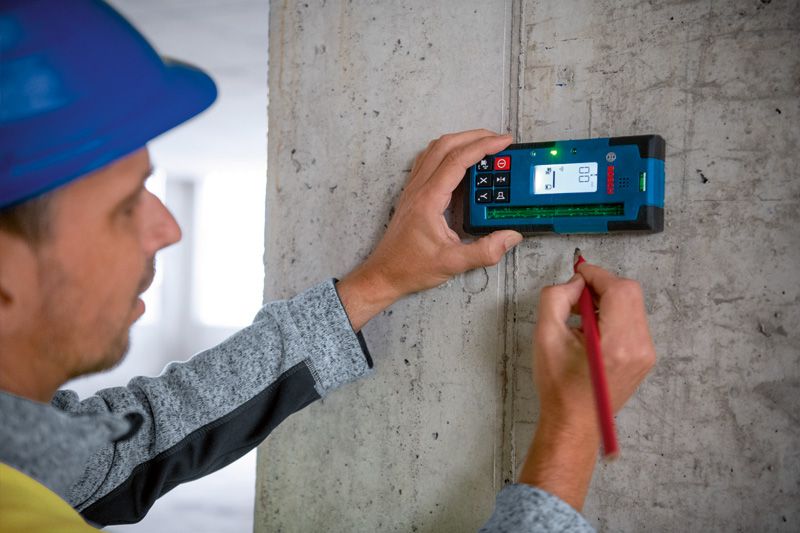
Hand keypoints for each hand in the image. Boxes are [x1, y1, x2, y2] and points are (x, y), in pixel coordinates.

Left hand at [337, 129, 522, 330]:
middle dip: (474, 136)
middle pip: (446, 146)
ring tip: (483, 146)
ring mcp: (413, 189)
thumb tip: (510, 237)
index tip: (503, 142)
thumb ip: (484, 251)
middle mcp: (419, 188)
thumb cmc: (410, 267)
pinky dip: (447, 153)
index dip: (483, 146)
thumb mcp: (452, 263)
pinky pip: (429, 162)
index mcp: (429, 199)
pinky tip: (460, 163)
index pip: (458, 161)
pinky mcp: (413, 194)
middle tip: (498, 140)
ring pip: (435, 150)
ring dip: (460, 141)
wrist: (384, 274)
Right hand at [534, 263, 655, 429]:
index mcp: (616, 343)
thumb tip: (574, 283)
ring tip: (581, 316)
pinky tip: (592, 329)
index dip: (596, 274)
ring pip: (632, 305)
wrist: (573, 422)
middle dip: (601, 286)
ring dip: (607, 300)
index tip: (577, 273)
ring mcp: (646, 354)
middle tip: (576, 296)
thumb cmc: (559, 386)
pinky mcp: (644, 357)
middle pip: (629, 293)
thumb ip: (556, 297)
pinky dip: (613, 314)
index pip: (618, 289)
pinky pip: (633, 320)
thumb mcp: (545, 336)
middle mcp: (639, 347)